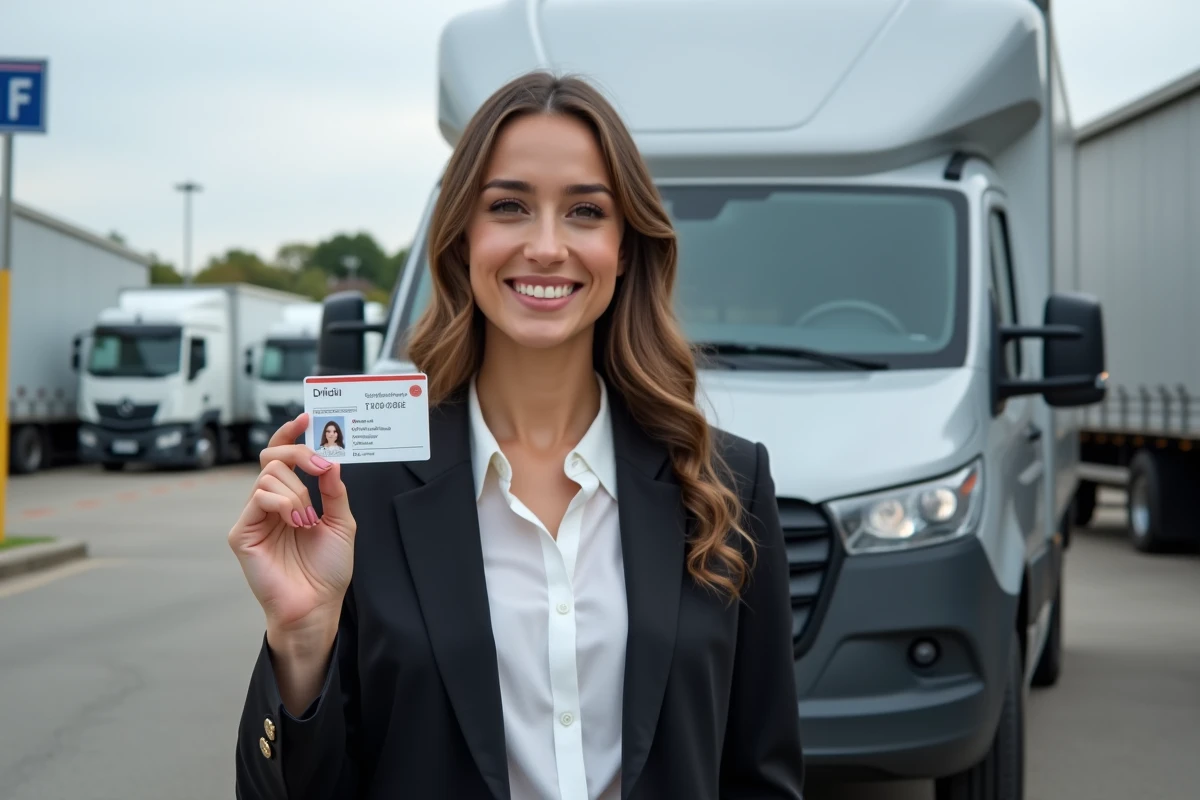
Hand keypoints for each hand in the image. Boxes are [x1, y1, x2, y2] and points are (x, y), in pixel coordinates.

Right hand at [228, 413, 355, 654]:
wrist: (318, 605)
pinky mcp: (241, 533)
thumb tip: (330, 458)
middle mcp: (269, 504)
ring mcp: (253, 517)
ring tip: (308, 520)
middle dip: (299, 453)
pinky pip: (259, 497)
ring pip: (269, 475)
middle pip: (273, 457)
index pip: (283, 457)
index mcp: (291, 499)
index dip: (290, 435)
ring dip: (298, 492)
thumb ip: (334, 490)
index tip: (306, 417)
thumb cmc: (328, 569)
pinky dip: (283, 503)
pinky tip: (296, 522)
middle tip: (319, 466)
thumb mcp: (341, 522)